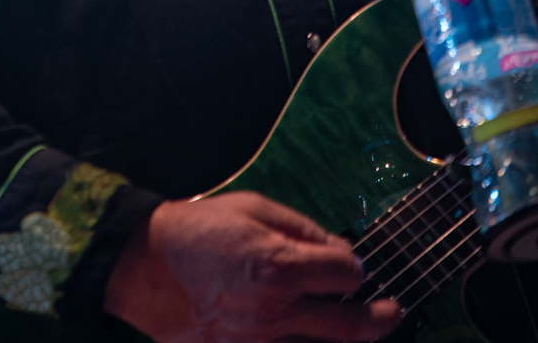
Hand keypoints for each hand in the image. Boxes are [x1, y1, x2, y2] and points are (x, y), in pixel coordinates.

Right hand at [103, 191, 401, 341]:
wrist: (145, 266)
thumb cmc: (197, 230)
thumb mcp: (251, 207)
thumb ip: (299, 227)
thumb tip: (335, 247)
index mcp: (279, 266)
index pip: (347, 274)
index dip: (354, 266)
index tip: (349, 264)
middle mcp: (276, 311)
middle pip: (351, 327)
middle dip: (380, 318)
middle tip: (393, 311)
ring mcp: (259, 342)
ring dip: (350, 340)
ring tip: (362, 330)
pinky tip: (313, 338)